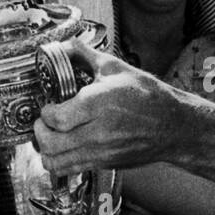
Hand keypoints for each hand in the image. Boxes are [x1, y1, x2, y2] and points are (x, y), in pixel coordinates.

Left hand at [33, 39, 191, 174]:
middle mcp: (98, 132)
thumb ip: (87, 56)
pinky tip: (63, 148)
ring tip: (50, 137)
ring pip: (56, 161)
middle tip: (44, 122)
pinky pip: (70, 170)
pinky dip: (59, 162)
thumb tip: (67, 44)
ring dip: (46, 150)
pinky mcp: (104, 163)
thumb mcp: (117, 68)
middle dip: (40, 132)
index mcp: (98, 104)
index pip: (56, 117)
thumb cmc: (149, 97)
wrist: (173, 125)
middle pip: (51, 142)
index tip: (49, 106)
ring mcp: (101, 151)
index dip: (45, 113)